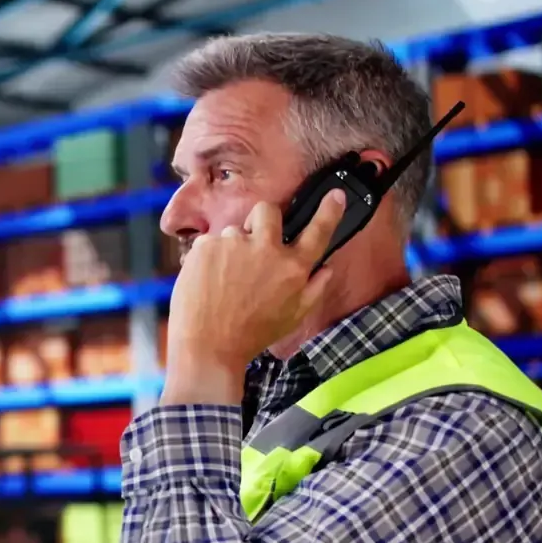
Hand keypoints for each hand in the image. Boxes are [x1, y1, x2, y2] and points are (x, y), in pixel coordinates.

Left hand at [162, 192, 345, 403]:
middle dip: (263, 219)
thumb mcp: (294, 317)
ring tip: (225, 280)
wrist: (208, 347)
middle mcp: (266, 249)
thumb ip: (315, 288)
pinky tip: (209, 281)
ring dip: (232, 247)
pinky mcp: (206, 246)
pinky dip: (210, 258)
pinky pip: (210, 242)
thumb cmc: (252, 335)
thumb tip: (326, 266)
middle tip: (255, 241)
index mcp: (293, 268)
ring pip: (234, 231)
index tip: (335, 195)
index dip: (329, 211)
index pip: (318, 231)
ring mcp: (233, 244)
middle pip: (267, 210)